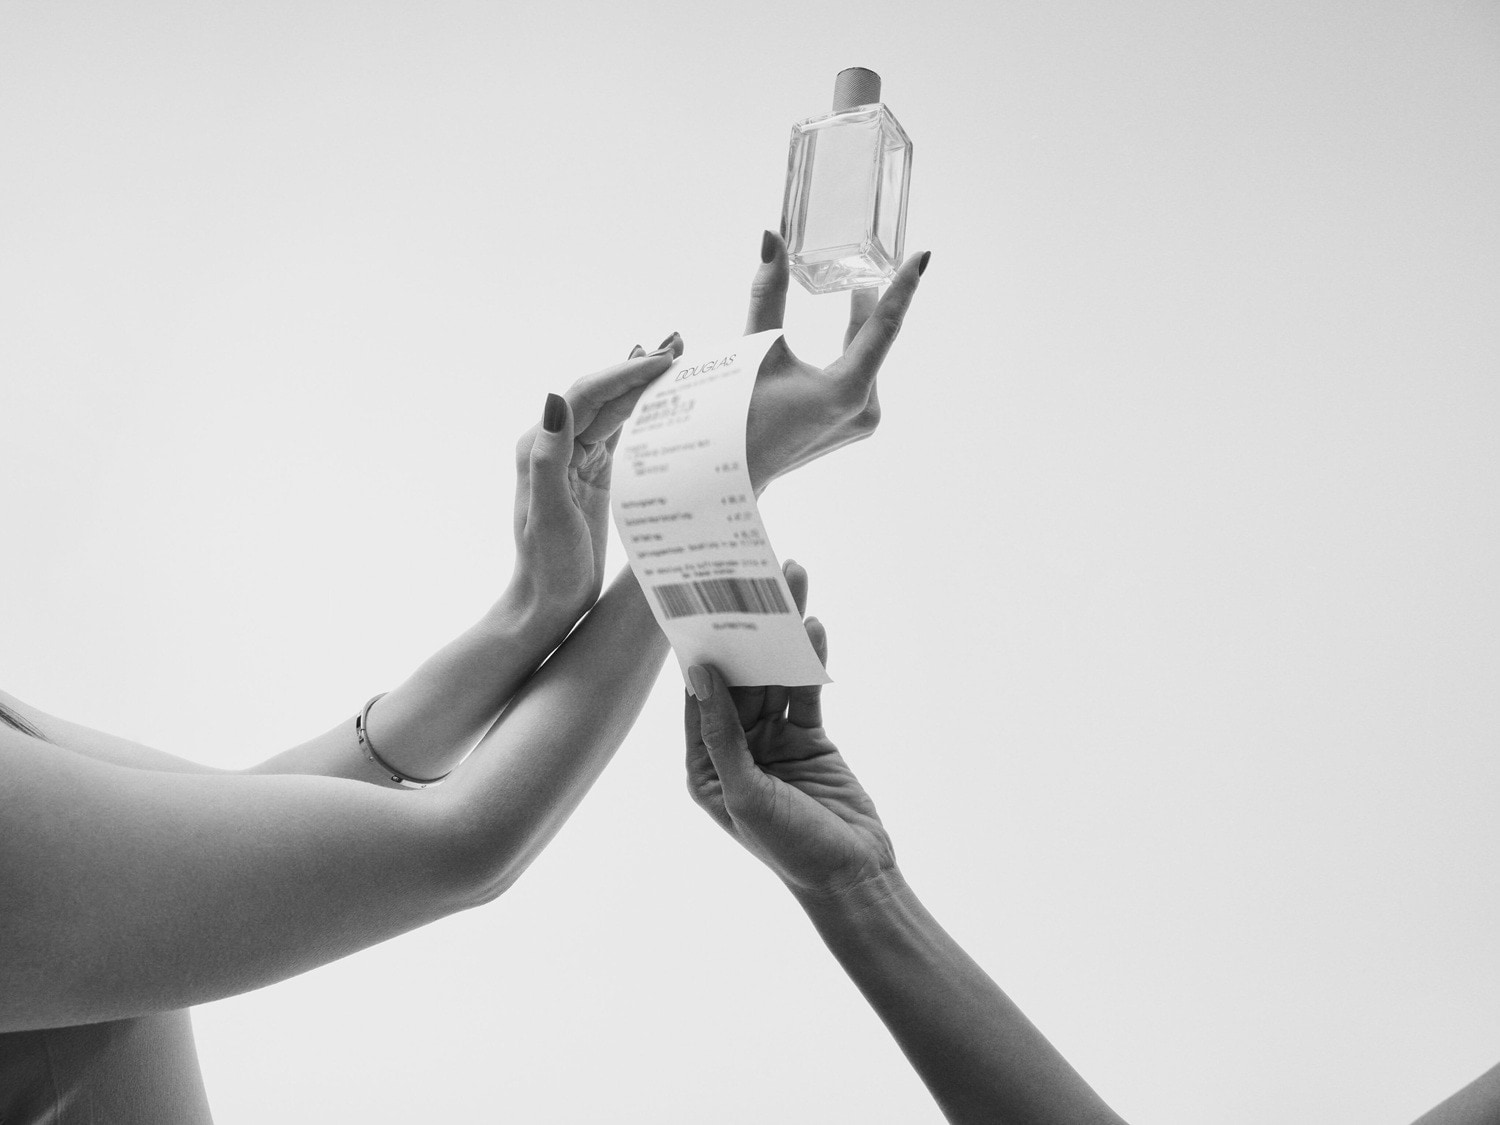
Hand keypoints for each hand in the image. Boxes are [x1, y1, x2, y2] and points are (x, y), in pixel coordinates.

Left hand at [512, 336, 684, 627]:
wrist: (547, 604)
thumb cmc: (547, 566)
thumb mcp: (548, 514)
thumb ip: (549, 457)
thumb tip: (554, 399)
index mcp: (542, 446)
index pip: (587, 394)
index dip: (624, 372)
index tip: (662, 361)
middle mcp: (557, 444)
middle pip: (604, 395)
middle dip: (639, 369)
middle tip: (680, 348)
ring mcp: (578, 458)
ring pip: (616, 410)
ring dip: (644, 385)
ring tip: (679, 361)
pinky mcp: (595, 475)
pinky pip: (623, 435)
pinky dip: (645, 413)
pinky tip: (667, 401)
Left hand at [684, 560, 894, 897]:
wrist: (852, 876)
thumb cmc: (790, 848)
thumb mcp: (745, 794)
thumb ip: (723, 735)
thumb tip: (700, 675)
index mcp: (704, 765)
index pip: (697, 693)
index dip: (699, 647)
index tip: (699, 600)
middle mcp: (734, 748)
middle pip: (738, 676)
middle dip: (746, 629)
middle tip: (753, 577)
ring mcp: (772, 741)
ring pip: (773, 676)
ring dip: (782, 633)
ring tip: (791, 583)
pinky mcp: (809, 738)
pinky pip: (805, 691)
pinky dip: (810, 661)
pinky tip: (813, 626)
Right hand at [743, 232, 928, 491]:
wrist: (729, 473)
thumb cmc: (736, 414)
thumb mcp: (756, 348)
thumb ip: (769, 293)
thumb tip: (771, 240)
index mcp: (846, 390)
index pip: (884, 326)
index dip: (902, 287)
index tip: (921, 257)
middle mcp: (863, 409)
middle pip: (873, 340)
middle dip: (870, 299)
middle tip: (871, 260)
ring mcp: (859, 422)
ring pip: (864, 359)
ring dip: (858, 326)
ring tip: (854, 287)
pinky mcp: (850, 427)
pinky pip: (858, 378)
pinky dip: (850, 352)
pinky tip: (846, 331)